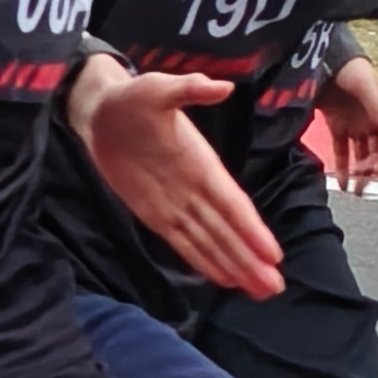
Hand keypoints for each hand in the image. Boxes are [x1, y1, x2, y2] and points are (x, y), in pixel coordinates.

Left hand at [72, 56, 282, 300]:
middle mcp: (196, 189)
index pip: (232, 203)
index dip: (251, 229)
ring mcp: (177, 204)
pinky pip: (183, 242)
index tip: (273, 254)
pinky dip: (203, 261)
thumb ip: (188, 90)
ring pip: (211, 241)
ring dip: (235, 265)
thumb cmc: (133, 96)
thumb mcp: (158, 87)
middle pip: (228, 230)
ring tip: (261, 291)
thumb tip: (220, 86)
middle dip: (251, 259)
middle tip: (276, 287)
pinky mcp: (155, 213)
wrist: (102, 110)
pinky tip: (224, 279)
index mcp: (202, 163)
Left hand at [315, 54, 377, 195]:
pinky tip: (342, 182)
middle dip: (374, 169)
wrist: (324, 57)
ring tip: (355, 190)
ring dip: (360, 173)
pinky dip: (342, 168)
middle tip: (363, 181)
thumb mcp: (366, 84)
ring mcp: (355, 125)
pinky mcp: (337, 126)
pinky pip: (342, 151)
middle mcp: (373, 122)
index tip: (377, 169)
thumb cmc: (350, 66)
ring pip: (361, 156)